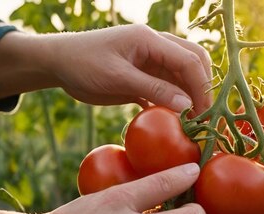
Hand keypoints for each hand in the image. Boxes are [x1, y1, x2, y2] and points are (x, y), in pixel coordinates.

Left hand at [0, 25, 212, 113]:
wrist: (58, 64)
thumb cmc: (83, 64)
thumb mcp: (117, 78)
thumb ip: (153, 89)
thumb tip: (187, 106)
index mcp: (151, 40)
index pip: (189, 60)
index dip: (202, 87)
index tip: (205, 114)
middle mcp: (155, 48)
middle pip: (193, 63)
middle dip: (202, 89)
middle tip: (203, 118)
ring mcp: (149, 63)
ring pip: (180, 79)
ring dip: (188, 98)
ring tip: (191, 124)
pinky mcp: (141, 78)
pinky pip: (165, 90)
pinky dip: (172, 104)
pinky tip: (173, 122)